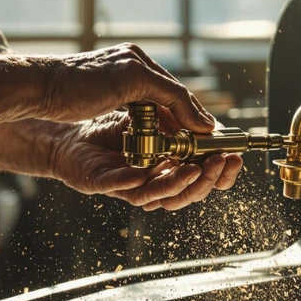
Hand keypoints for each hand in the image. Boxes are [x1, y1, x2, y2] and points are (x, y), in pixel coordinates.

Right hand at [41, 43, 215, 132]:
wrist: (40, 86)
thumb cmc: (63, 94)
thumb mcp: (101, 95)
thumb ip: (124, 99)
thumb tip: (139, 115)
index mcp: (127, 59)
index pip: (162, 86)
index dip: (181, 108)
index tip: (194, 128)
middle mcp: (135, 56)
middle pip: (174, 88)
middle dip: (192, 113)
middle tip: (208, 135)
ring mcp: (136, 62)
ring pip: (177, 92)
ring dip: (192, 117)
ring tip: (203, 139)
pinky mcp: (134, 74)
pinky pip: (171, 96)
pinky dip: (185, 115)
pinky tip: (194, 133)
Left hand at [48, 112, 243, 210]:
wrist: (64, 117)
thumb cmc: (105, 118)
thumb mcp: (148, 106)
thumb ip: (175, 114)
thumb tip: (206, 123)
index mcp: (168, 162)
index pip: (201, 173)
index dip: (221, 170)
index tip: (236, 157)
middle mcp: (151, 177)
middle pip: (187, 189)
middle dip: (209, 178)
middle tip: (223, 163)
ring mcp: (127, 183)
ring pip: (159, 193)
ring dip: (180, 183)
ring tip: (195, 170)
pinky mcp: (101, 182)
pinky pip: (120, 187)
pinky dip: (134, 183)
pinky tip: (143, 176)